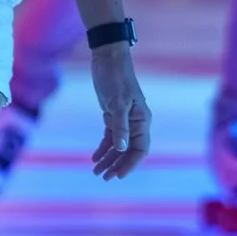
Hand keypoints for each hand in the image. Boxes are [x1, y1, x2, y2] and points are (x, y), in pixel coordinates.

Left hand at [87, 44, 151, 179]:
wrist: (108, 58)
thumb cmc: (116, 77)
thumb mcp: (118, 102)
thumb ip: (120, 126)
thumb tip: (122, 149)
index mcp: (142, 120)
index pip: (140, 149)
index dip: (130, 164)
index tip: (118, 176)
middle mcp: (135, 122)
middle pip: (129, 151)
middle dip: (117, 165)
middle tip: (103, 178)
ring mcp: (124, 119)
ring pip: (118, 146)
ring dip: (108, 159)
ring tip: (96, 172)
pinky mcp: (113, 115)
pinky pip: (110, 137)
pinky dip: (103, 148)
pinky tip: (94, 158)